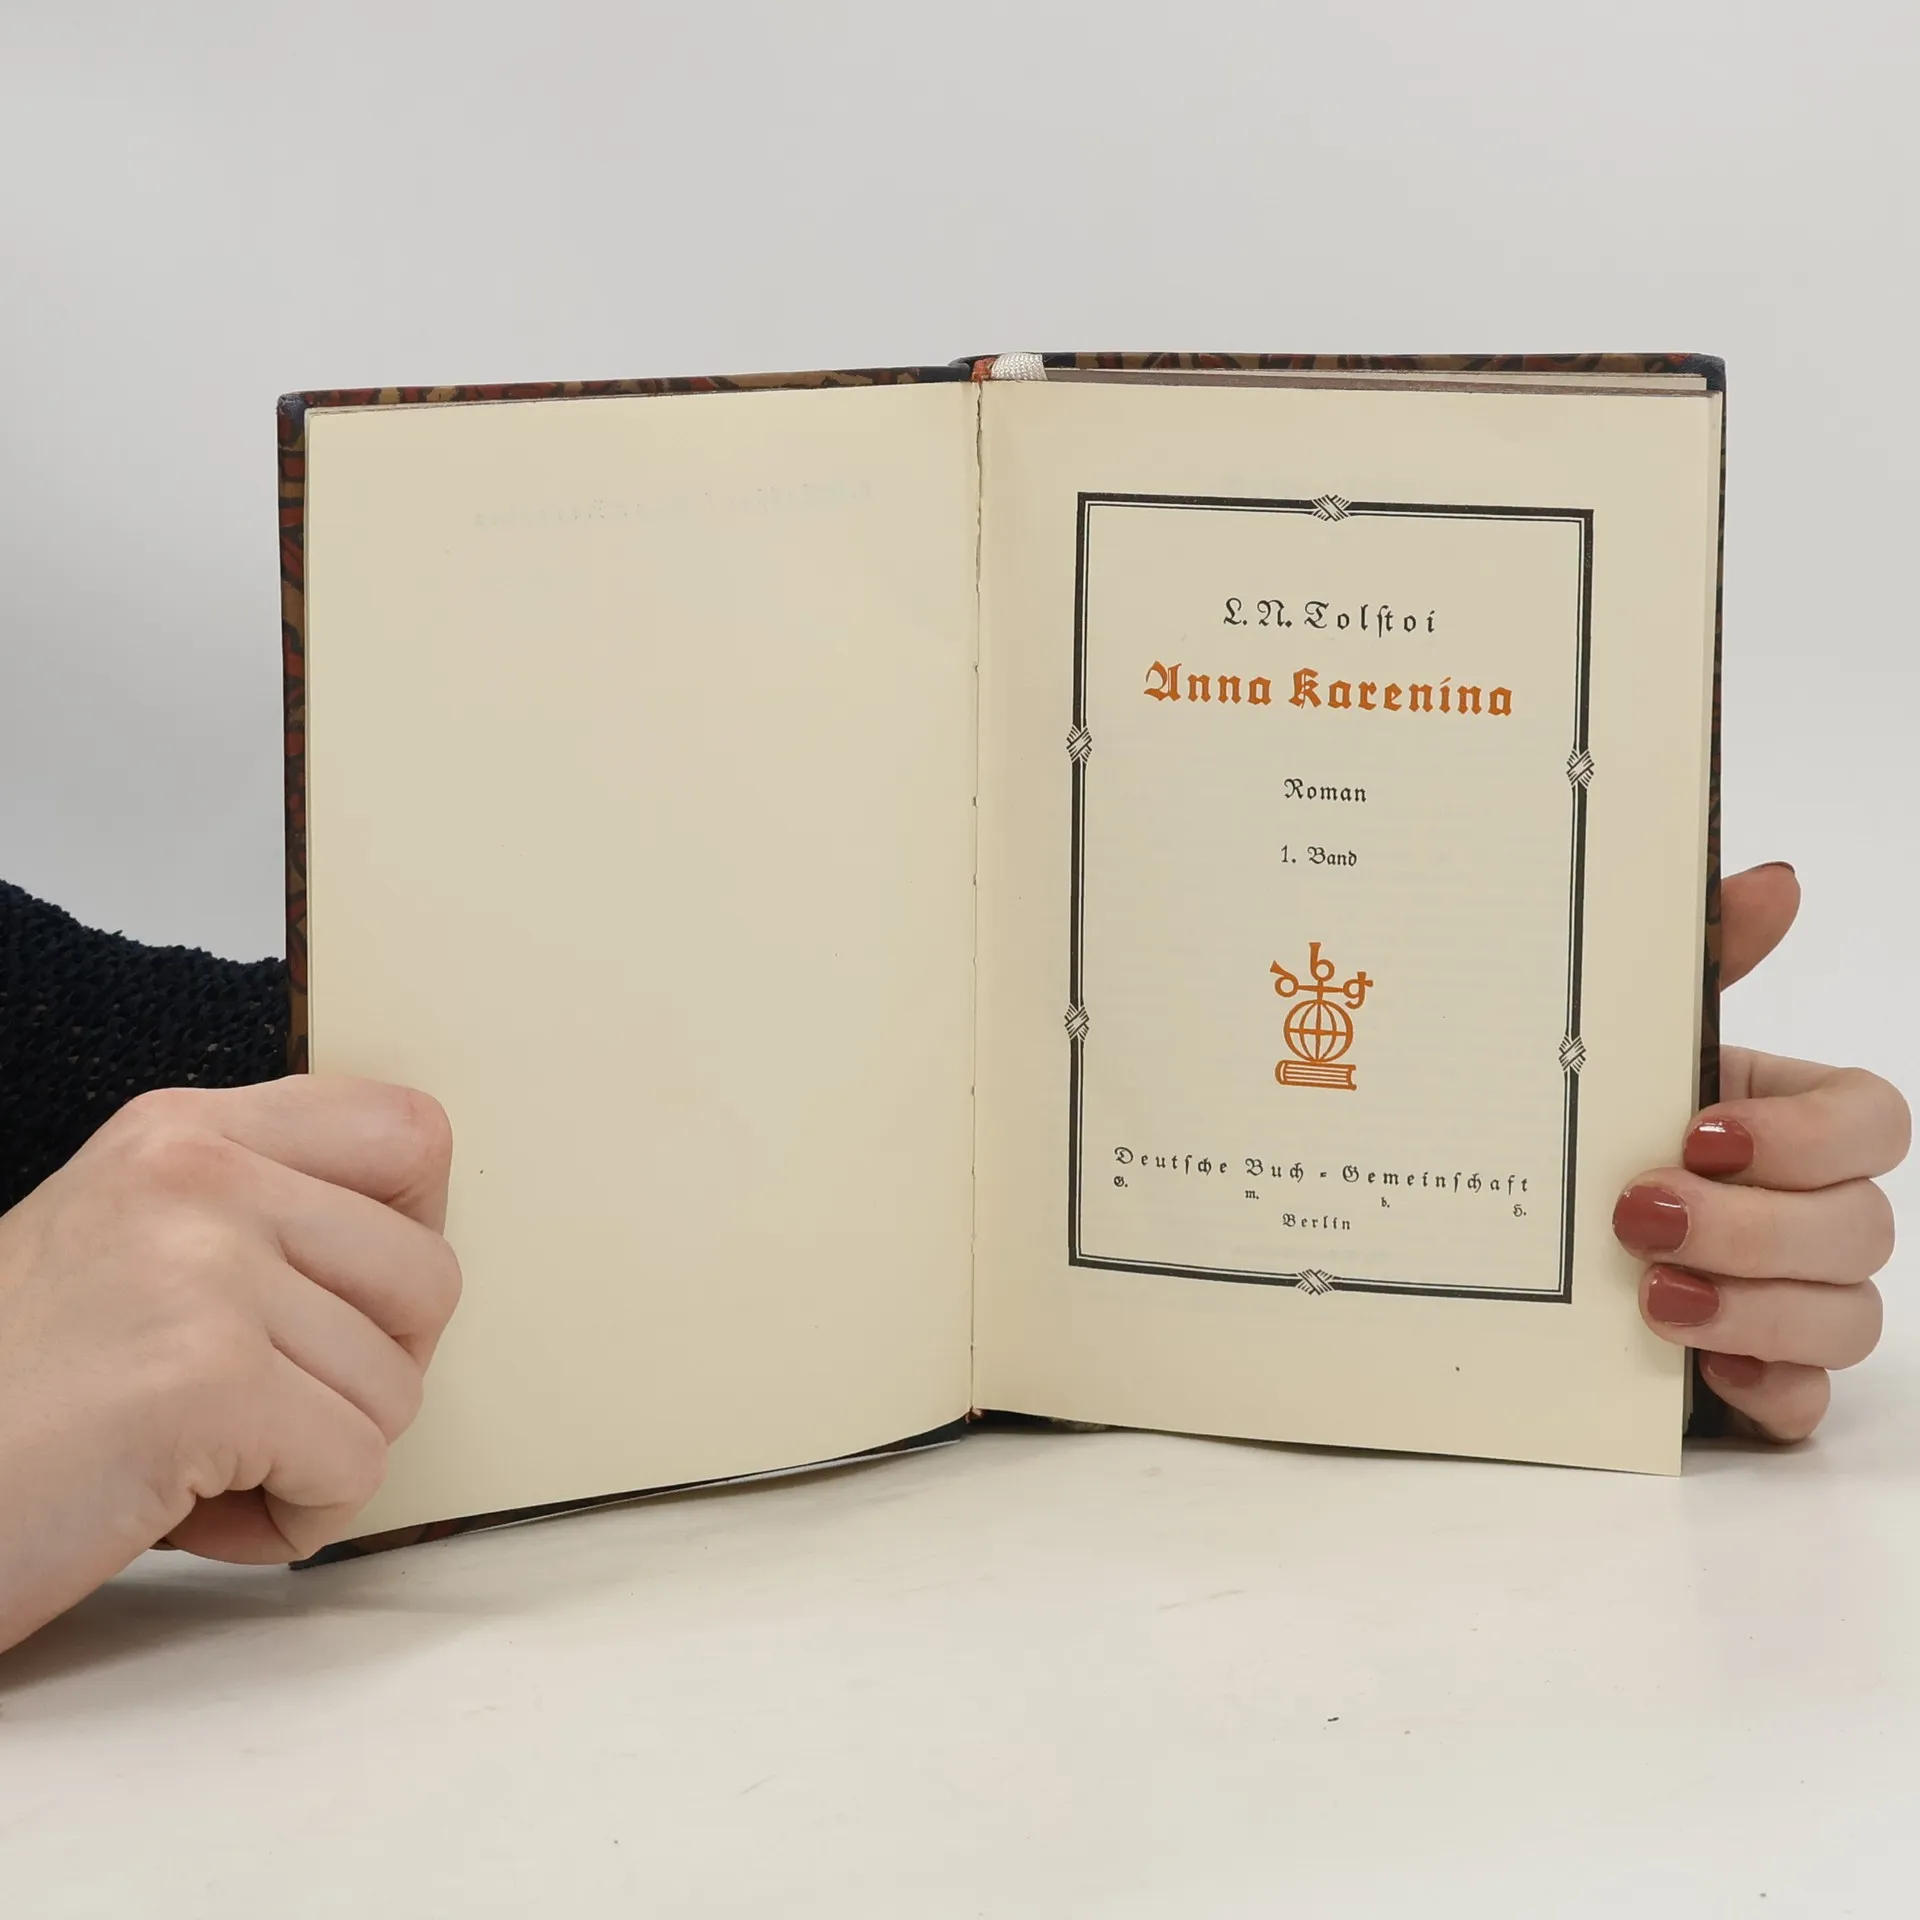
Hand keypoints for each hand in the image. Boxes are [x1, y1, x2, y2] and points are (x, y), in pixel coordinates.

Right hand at [0, 1077, 459, 1652]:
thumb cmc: (14, 1402)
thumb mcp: (131, 1247)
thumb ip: (262, 1219)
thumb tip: (419, 1258)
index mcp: (185, 1132)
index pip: (410, 1133)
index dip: (407, 1241)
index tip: (339, 1307)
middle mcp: (198, 1174)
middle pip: (430, 1276)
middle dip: (368, 1374)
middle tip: (257, 1413)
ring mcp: (201, 1268)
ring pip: (398, 1386)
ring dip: (315, 1458)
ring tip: (195, 1464)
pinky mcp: (203, 1378)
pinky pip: (355, 1464)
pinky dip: (292, 1519)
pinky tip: (187, 1512)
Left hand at [1613, 863, 1908, 1440]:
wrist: (1493, 1217)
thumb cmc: (1586, 1116)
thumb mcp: (1624, 1035)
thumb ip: (1699, 957)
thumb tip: (1776, 880)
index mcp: (1788, 1119)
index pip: (1878, 1121)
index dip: (1810, 1134)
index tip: (1701, 1131)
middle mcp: (1808, 1209)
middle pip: (1866, 1227)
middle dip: (1758, 1227)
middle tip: (1641, 1216)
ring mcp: (1792, 1299)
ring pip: (1850, 1318)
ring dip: (1757, 1308)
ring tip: (1651, 1299)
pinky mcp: (1755, 1376)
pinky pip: (1806, 1404)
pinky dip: (1766, 1388)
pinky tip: (1703, 1370)